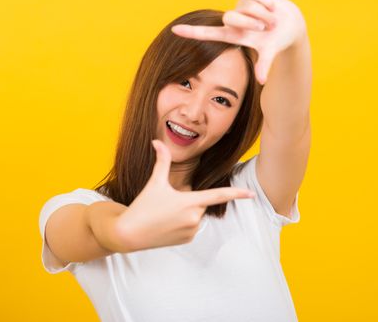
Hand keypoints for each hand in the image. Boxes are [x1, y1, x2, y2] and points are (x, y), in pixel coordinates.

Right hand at [115, 139, 254, 250]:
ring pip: (196, 215)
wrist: (129, 233)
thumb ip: (161, 161)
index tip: (252, 194)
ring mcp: (191, 231)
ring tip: (164, 215)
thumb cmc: (142, 206)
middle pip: (201, 203)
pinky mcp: (187, 240)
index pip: (218, 195)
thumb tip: (156, 142)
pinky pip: (191, 227)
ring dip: (186, 212)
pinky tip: (166, 225)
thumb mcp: (154, 182)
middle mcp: (194, 218)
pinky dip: (182, 224)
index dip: (237, 194)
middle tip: (168, 203)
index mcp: (190, 202)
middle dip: (189, 200)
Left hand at [171, 0, 307, 84]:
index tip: (174, 30)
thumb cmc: (276, 40)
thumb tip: (262, 81)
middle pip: (232, 17)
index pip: (207, 33)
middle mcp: (233, 19)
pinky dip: (269, 3)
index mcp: (232, 34)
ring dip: (265, 14)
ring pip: (248, 6)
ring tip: (271, 20)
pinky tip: (273, 7)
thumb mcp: (269, 52)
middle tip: (266, 27)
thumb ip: (263, 65)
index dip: (191, 32)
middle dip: (251, 21)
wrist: (291, 24)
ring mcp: (241, 5)